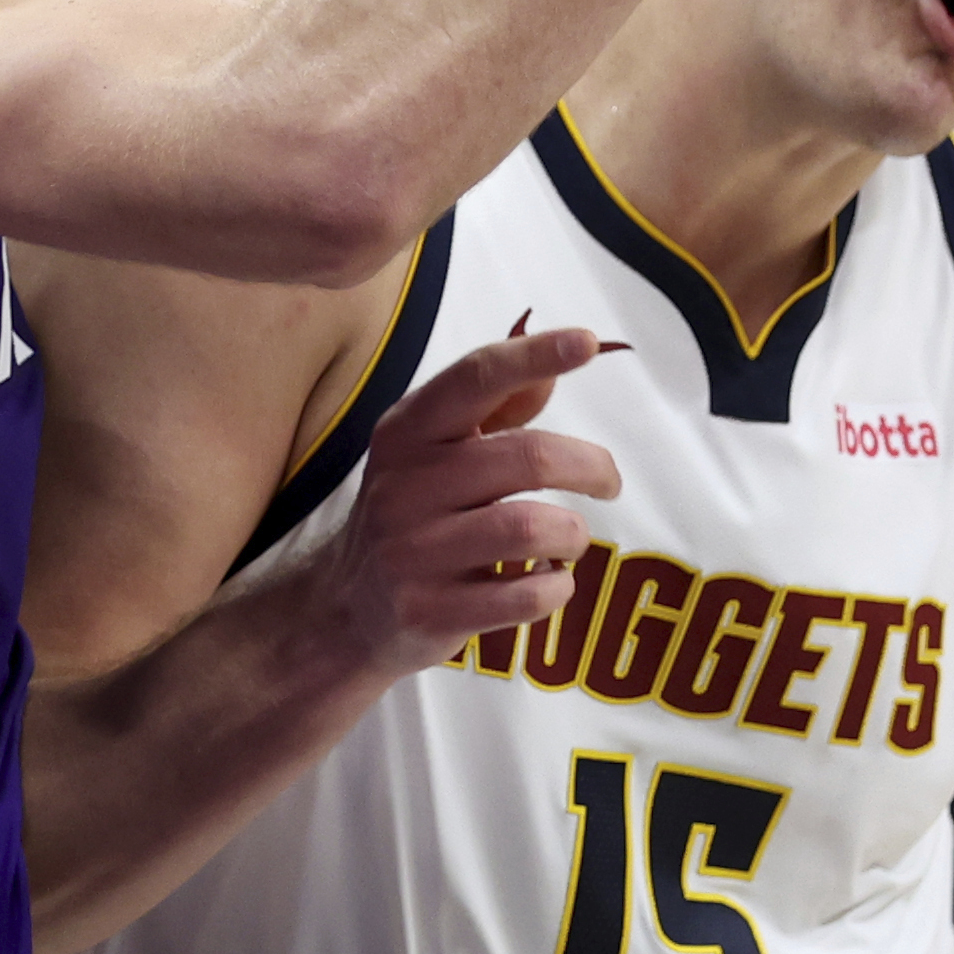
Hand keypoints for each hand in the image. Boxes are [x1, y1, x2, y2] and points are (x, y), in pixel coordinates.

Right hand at [305, 327, 623, 680]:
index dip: (535, 356)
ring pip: (531, 529)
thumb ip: (494, 412)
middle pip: (528, 458)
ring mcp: (412, 552)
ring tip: (569, 538)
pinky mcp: (428, 611)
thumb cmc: (411, 517)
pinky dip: (556, 587)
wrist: (345, 610)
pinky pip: (524, 596)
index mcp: (407, 432)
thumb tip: (552, 370)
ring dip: (572, 534)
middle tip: (608, 481)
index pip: (475, 379)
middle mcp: (404, 485)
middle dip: (590, 466)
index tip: (587, 341)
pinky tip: (547, 580)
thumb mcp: (434, 454)